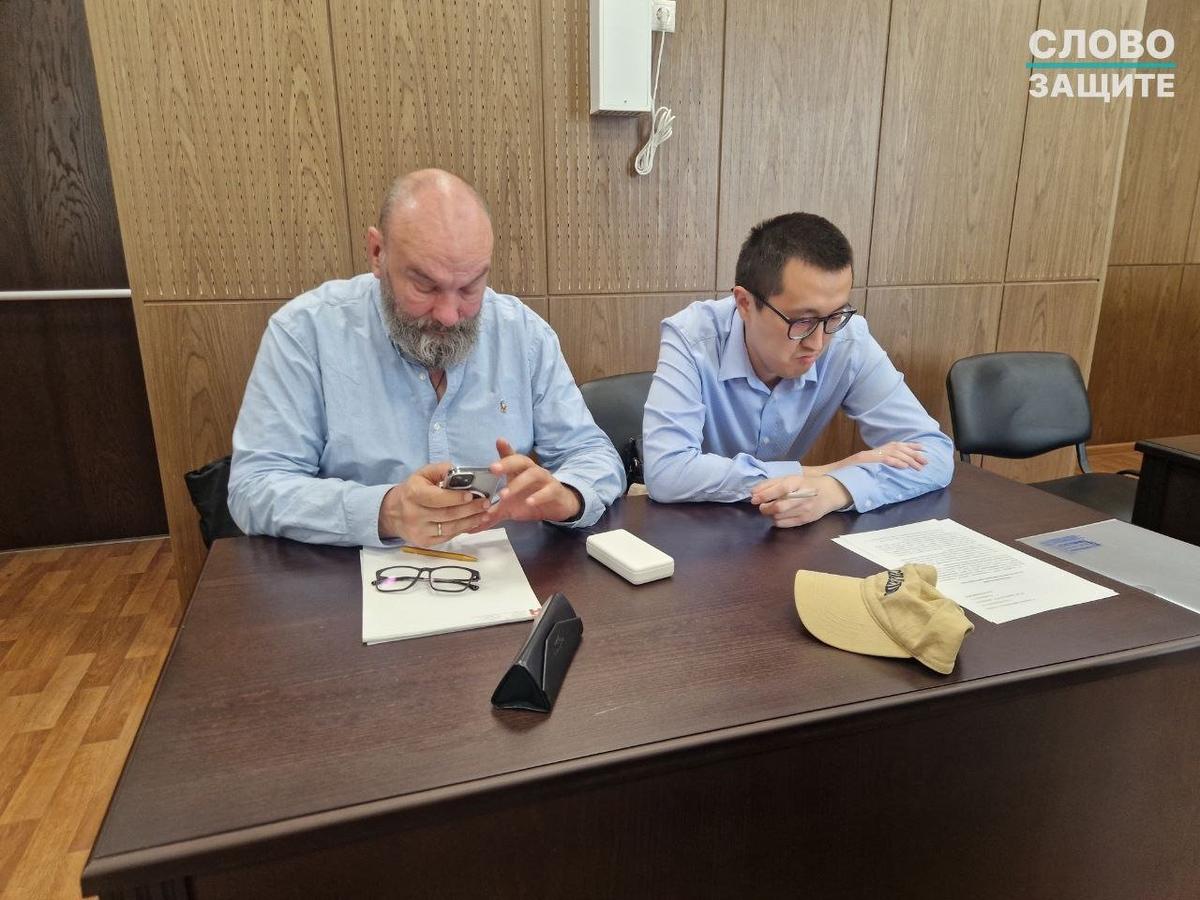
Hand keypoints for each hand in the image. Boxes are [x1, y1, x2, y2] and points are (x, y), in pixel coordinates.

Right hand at [378, 462, 491, 544]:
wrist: (393, 513)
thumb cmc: (414, 489)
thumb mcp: (423, 474)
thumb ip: (442, 470)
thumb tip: (463, 473)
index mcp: (413, 494)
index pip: (437, 498)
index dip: (455, 498)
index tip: (472, 495)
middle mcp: (414, 514)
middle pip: (447, 514)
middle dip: (469, 509)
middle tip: (486, 503)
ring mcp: (419, 531)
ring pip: (450, 528)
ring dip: (471, 521)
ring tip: (485, 514)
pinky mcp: (424, 542)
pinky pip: (448, 536)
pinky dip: (463, 529)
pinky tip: (474, 522)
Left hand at [474, 438, 581, 528]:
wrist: (557, 507)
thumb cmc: (530, 501)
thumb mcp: (509, 507)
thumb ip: (492, 513)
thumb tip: (472, 526)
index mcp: (519, 472)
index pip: (512, 457)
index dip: (506, 449)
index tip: (499, 441)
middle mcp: (532, 471)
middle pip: (521, 461)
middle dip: (507, 463)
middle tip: (493, 468)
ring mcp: (545, 480)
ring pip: (534, 474)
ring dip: (518, 483)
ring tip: (504, 495)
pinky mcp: (555, 491)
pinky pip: (548, 490)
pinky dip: (538, 496)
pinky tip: (529, 502)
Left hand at [749, 474, 851, 527]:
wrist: (830, 493)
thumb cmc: (806, 483)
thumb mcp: (790, 478)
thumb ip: (771, 484)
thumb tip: (753, 492)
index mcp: (798, 482)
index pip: (781, 489)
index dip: (765, 494)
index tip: (753, 498)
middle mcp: (803, 497)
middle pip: (779, 506)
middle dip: (765, 508)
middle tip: (761, 506)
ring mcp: (805, 510)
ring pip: (780, 517)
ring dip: (770, 514)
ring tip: (770, 509)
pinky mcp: (806, 520)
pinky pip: (785, 524)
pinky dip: (776, 521)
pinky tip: (778, 515)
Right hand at [808, 441, 926, 475]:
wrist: (827, 479)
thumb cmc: (842, 479)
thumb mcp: (861, 473)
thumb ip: (874, 471)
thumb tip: (889, 475)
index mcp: (871, 455)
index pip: (893, 446)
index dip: (909, 447)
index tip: (922, 450)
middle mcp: (870, 453)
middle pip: (896, 448)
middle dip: (913, 454)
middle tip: (926, 461)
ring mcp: (866, 457)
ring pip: (892, 453)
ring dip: (907, 459)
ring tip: (919, 466)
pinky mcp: (863, 461)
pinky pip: (881, 459)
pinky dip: (894, 462)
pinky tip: (903, 466)